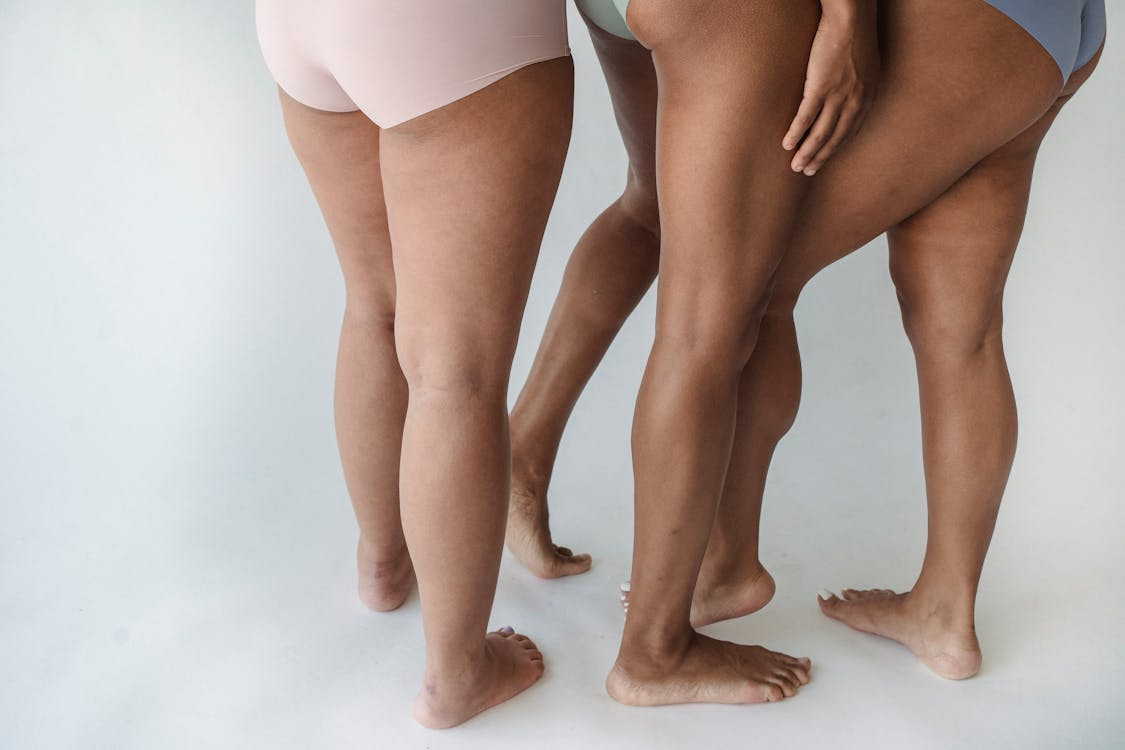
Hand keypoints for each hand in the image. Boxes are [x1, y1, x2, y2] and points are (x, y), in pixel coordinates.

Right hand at [783, 0, 878, 175]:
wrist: (852, 17)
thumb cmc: (858, 34)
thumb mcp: (866, 64)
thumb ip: (859, 83)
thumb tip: (849, 92)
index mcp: (868, 97)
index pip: (851, 131)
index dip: (836, 147)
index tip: (825, 158)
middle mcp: (855, 102)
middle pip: (836, 138)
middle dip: (821, 157)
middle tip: (808, 171)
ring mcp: (838, 97)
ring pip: (821, 134)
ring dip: (807, 153)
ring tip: (796, 166)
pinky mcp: (819, 88)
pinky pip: (805, 118)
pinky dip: (796, 133)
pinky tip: (787, 144)